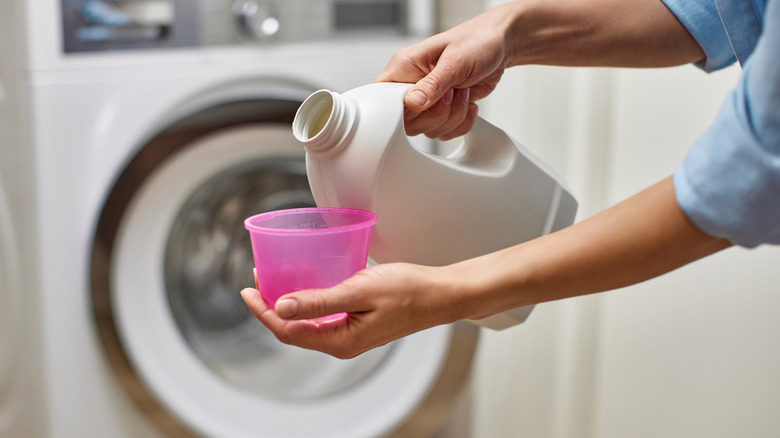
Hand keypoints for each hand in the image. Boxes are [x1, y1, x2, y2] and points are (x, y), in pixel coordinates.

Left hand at [240, 263, 462, 358]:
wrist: (441, 294)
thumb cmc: (408, 290)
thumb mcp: (359, 291)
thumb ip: (319, 300)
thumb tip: (281, 307)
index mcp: (340, 340)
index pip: (287, 330)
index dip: (262, 311)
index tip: (247, 289)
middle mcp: (342, 343)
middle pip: (293, 329)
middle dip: (270, 307)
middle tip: (256, 280)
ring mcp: (350, 335)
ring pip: (307, 323)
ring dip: (288, 303)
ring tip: (274, 280)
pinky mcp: (358, 324)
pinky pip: (323, 317)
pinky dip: (307, 302)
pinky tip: (306, 284)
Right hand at [376, 5, 512, 139]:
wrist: (498, 46)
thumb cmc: (476, 41)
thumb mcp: (455, 60)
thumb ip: (433, 83)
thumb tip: (413, 102)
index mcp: (404, 67)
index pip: (385, 99)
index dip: (403, 110)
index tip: (426, 104)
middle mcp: (411, 86)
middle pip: (408, 123)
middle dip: (437, 114)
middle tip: (452, 93)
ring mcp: (426, 102)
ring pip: (428, 130)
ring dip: (453, 117)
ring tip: (463, 92)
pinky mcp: (441, 111)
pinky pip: (444, 133)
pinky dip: (461, 124)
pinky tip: (468, 103)